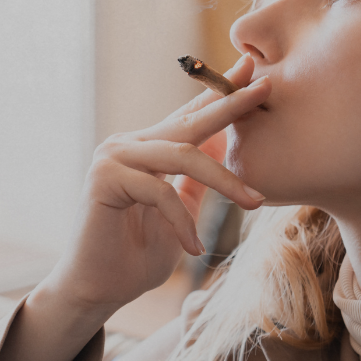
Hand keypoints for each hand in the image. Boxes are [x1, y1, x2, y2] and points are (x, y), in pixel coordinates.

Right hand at [40, 54, 268, 317]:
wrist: (95, 290)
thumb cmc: (135, 258)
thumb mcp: (179, 214)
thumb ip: (195, 183)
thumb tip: (225, 146)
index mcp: (146, 150)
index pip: (188, 116)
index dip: (220, 95)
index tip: (253, 70)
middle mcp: (127, 145)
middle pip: (188, 122)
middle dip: (230, 106)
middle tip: (265, 88)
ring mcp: (112, 157)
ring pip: (181, 155)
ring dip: (224, 180)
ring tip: (255, 202)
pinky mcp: (104, 178)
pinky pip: (159, 191)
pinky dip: (182, 221)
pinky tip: (193, 249)